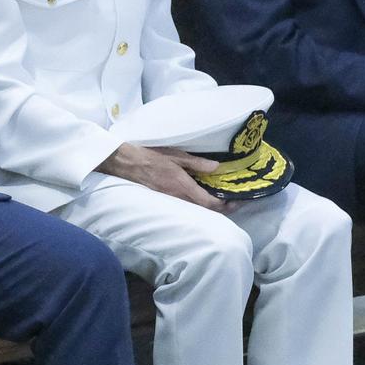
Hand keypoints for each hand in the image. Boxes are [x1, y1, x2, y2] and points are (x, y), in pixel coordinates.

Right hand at [97, 141, 227, 211]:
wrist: (127, 163)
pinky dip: (197, 202)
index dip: (225, 205)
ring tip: (219, 198)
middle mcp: (178, 196)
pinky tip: (200, 195)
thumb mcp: (176, 155)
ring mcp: (171, 199)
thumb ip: (197, 163)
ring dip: (209, 206)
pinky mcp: (165, 198)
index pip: (209, 202)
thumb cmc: (151, 156)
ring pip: (195, 208)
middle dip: (220, 208)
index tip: (236, 202)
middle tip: (232, 201)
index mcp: (183, 186)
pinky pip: (186, 204)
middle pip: (204, 209)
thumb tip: (216, 168)